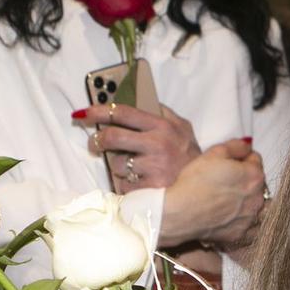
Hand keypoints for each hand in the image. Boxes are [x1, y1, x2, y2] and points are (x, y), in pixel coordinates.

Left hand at [74, 102, 202, 188]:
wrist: (205, 187)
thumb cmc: (190, 156)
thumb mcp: (183, 128)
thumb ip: (164, 113)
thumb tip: (143, 101)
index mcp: (162, 126)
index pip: (123, 113)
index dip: (99, 111)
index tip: (83, 113)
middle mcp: (157, 144)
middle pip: (112, 137)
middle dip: (97, 140)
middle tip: (95, 144)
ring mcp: (153, 167)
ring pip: (116, 164)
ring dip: (118, 167)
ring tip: (131, 168)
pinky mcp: (150, 188)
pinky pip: (123, 185)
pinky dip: (126, 185)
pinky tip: (138, 183)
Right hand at [162, 139, 264, 247]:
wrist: (180, 212)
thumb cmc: (195, 182)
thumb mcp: (214, 153)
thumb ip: (236, 146)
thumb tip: (247, 146)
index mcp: (254, 176)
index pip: (256, 160)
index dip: (241, 158)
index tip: (228, 163)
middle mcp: (258, 198)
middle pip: (257, 183)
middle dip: (245, 179)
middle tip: (224, 180)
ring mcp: (250, 218)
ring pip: (255, 205)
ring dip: (247, 200)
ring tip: (228, 199)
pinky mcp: (240, 233)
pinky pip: (248, 225)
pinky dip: (243, 220)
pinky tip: (229, 216)